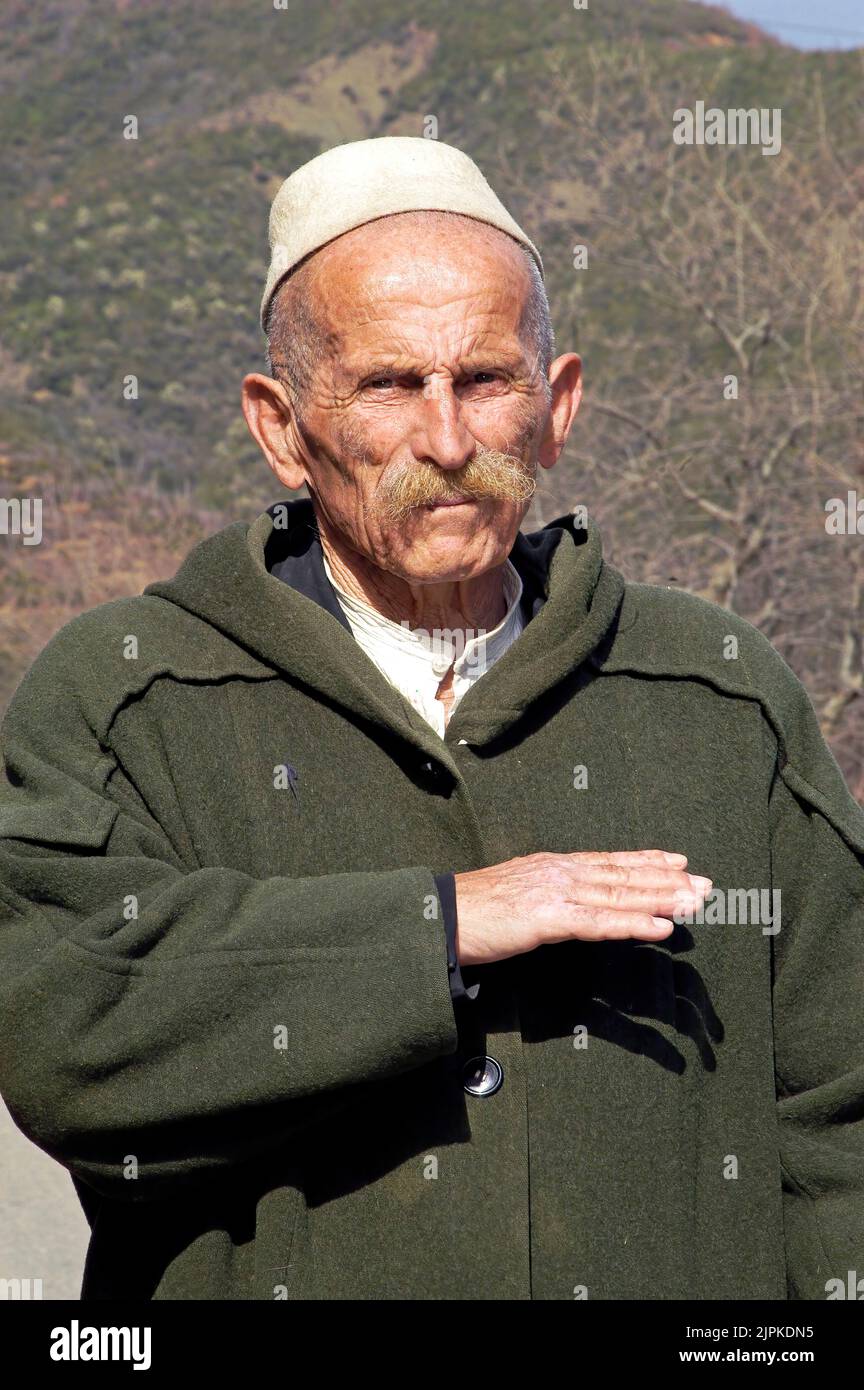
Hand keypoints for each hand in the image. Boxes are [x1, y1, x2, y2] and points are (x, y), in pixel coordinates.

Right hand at [453, 849, 710, 966]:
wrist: (440, 916)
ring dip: (662, 898)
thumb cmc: (473, 911)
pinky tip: (661, 928)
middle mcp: (560, 871)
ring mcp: (556, 892)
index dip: (647, 860)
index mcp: (553, 865)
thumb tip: (570, 905)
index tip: (679, 861)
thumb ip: (547, 895)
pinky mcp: (548, 918)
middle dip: (668, 879)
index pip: (609, 860)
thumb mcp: (517, 894)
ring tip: (695, 903)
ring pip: (620, 895)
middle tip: (706, 884)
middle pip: (624, 874)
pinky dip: (635, 924)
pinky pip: (600, 922)